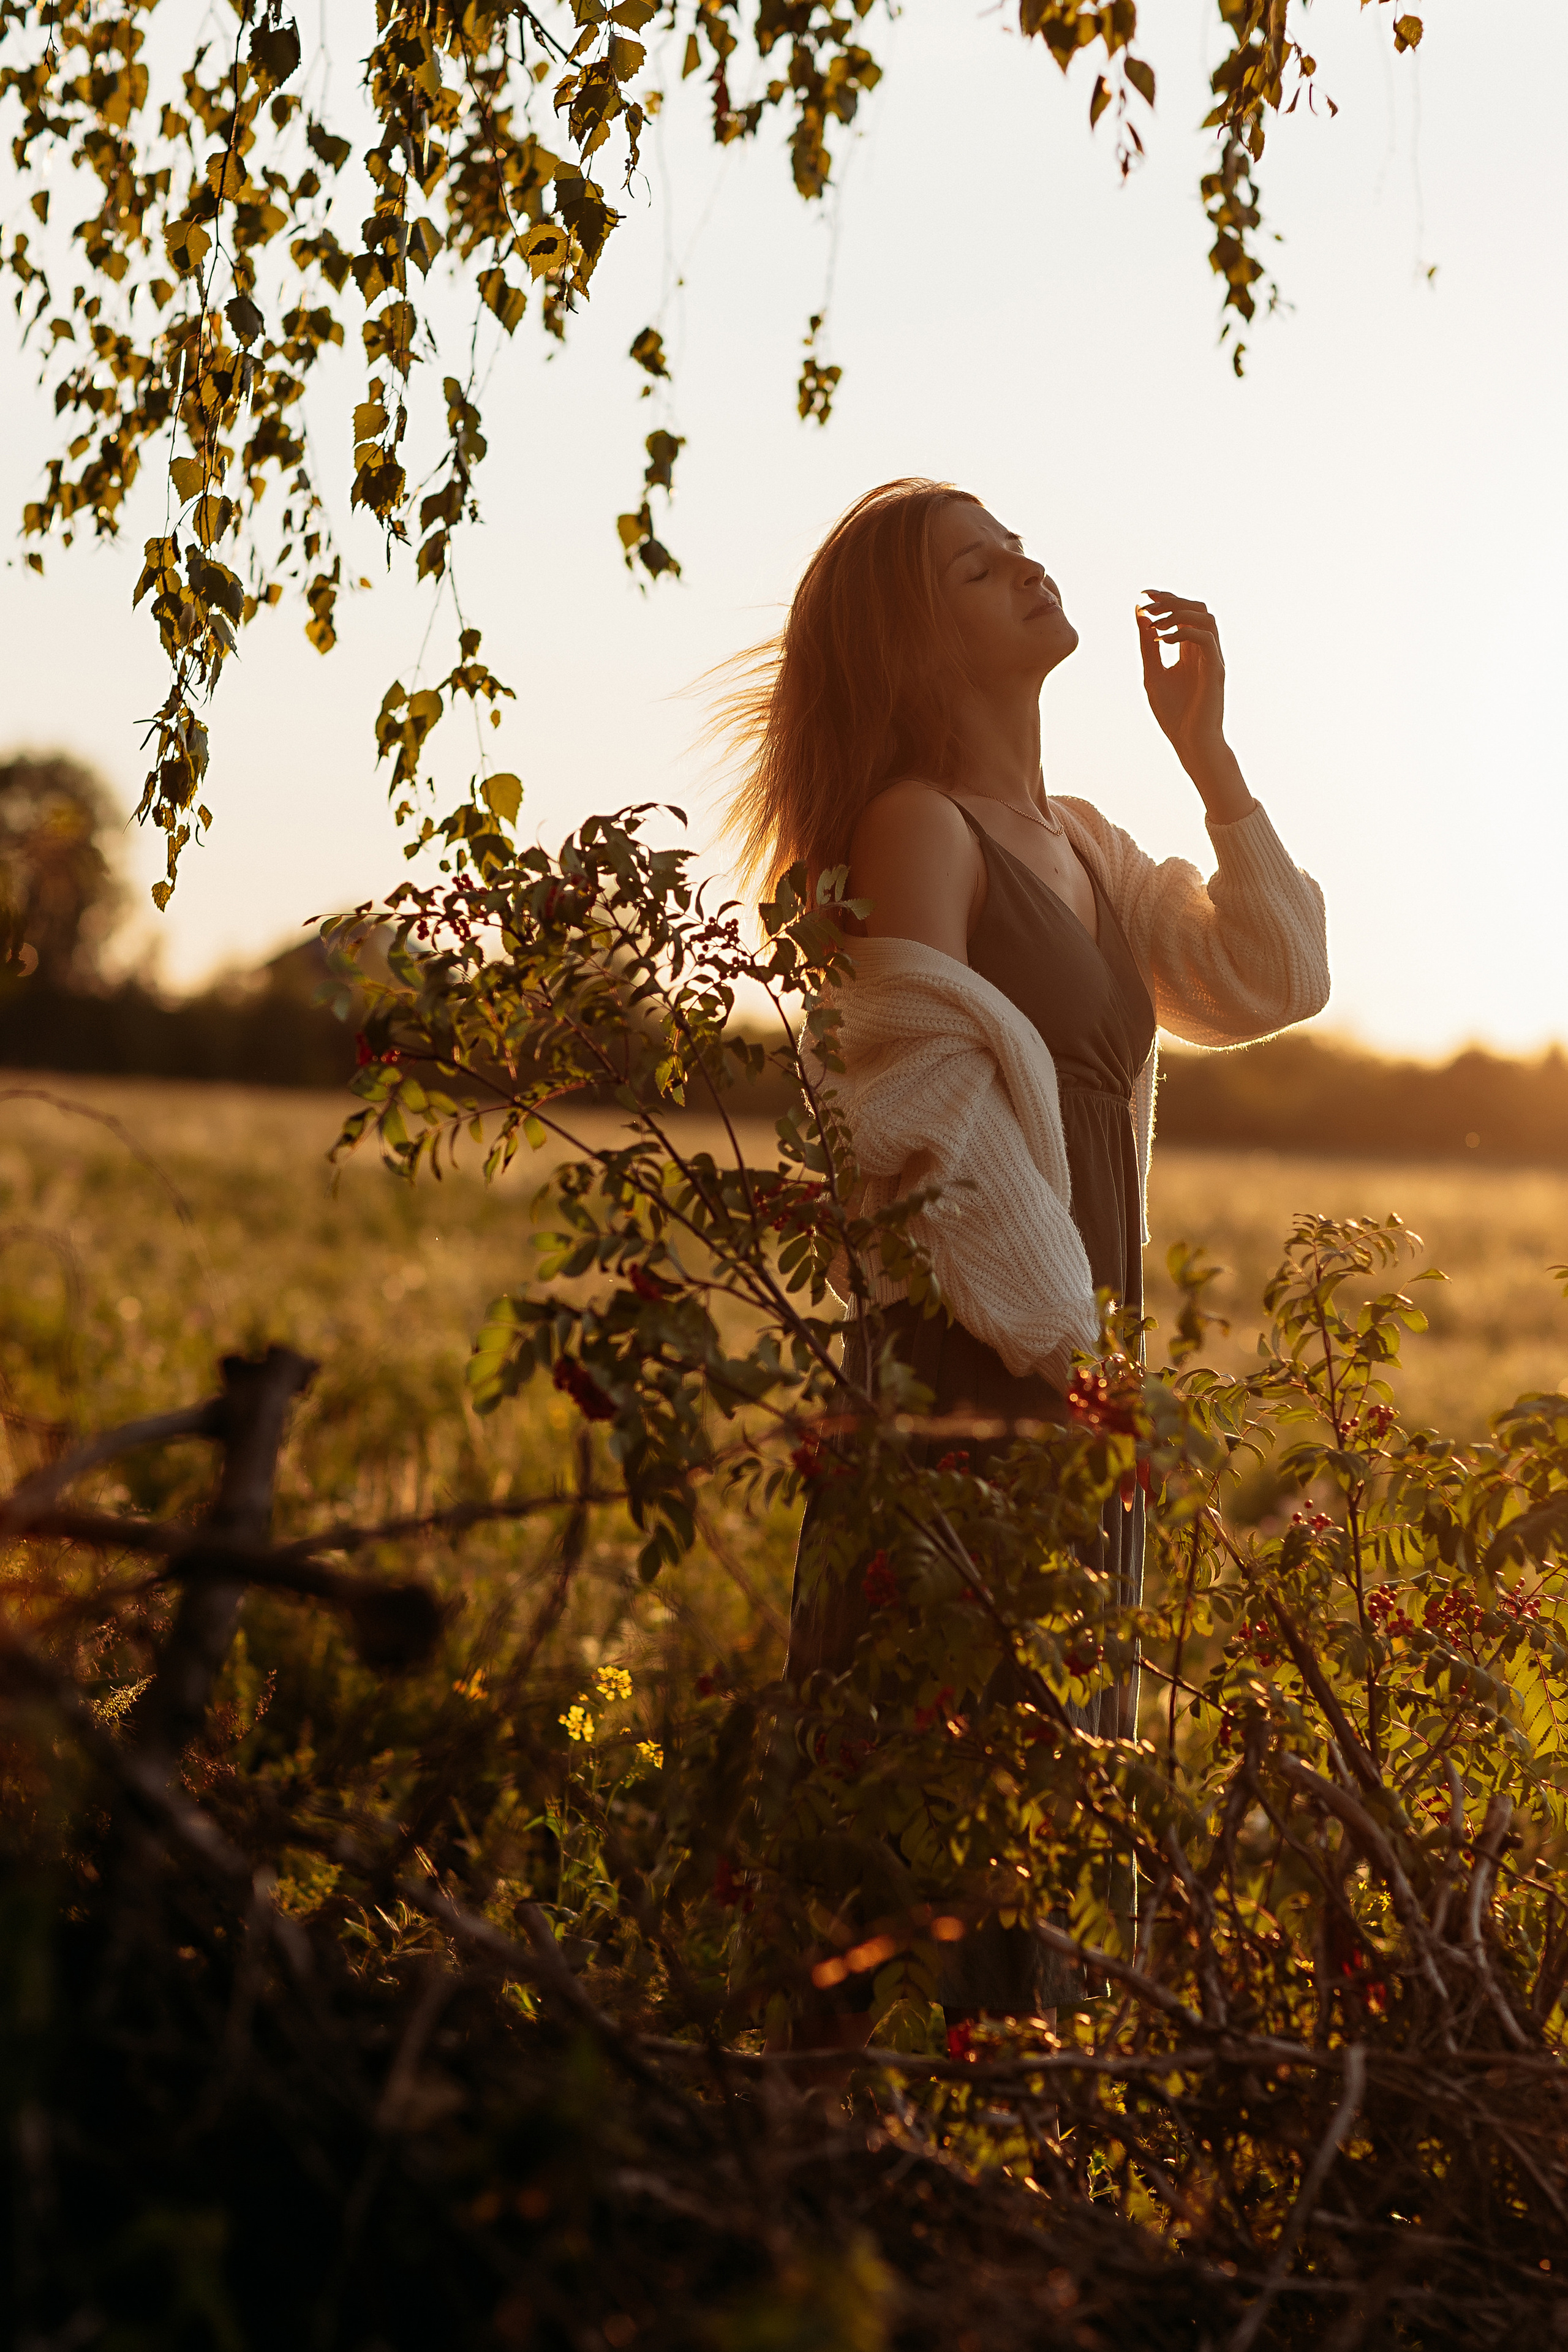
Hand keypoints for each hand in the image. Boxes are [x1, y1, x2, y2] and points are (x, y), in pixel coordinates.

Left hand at [1136, 591, 1252, 821]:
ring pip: (1205, 618)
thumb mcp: (1152, 673)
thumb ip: (1148, 645)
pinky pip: (1205, 639)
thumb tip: (1140, 613)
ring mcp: (1212, 658)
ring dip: (1178, 613)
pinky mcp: (1215, 670)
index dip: (1166, 599)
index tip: (1142, 594)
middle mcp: (1204, 650)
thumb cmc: (1174, 714)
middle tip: (1147, 603)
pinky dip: (1182, 633)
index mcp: (1190, 651)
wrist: (1191, 743)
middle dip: (1171, 600)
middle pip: (1196, 608)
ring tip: (1155, 623)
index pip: (1183, 613)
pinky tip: (1162, 640)